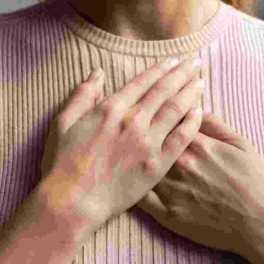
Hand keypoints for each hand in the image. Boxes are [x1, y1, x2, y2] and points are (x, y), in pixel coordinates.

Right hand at [38, 57, 205, 230]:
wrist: (72, 203)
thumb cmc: (62, 164)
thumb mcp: (64, 122)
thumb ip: (83, 95)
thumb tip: (98, 73)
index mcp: (111, 109)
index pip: (143, 81)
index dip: (160, 68)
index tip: (173, 60)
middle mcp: (133, 121)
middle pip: (164, 90)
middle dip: (182, 73)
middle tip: (196, 62)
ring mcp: (147, 143)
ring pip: (176, 110)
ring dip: (190, 93)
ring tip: (201, 81)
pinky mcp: (157, 165)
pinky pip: (181, 139)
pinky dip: (192, 123)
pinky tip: (200, 113)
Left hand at [135, 109, 263, 258]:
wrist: (261, 222)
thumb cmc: (254, 181)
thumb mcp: (239, 143)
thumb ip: (214, 124)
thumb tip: (193, 107)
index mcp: (197, 143)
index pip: (165, 118)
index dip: (155, 111)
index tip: (150, 109)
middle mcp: (180, 164)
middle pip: (148, 139)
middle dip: (138, 131)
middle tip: (131, 127)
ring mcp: (172, 190)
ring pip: (139, 167)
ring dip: (132, 156)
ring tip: (124, 150)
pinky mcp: (168, 214)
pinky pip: (140, 199)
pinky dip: (131, 187)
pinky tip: (127, 180)